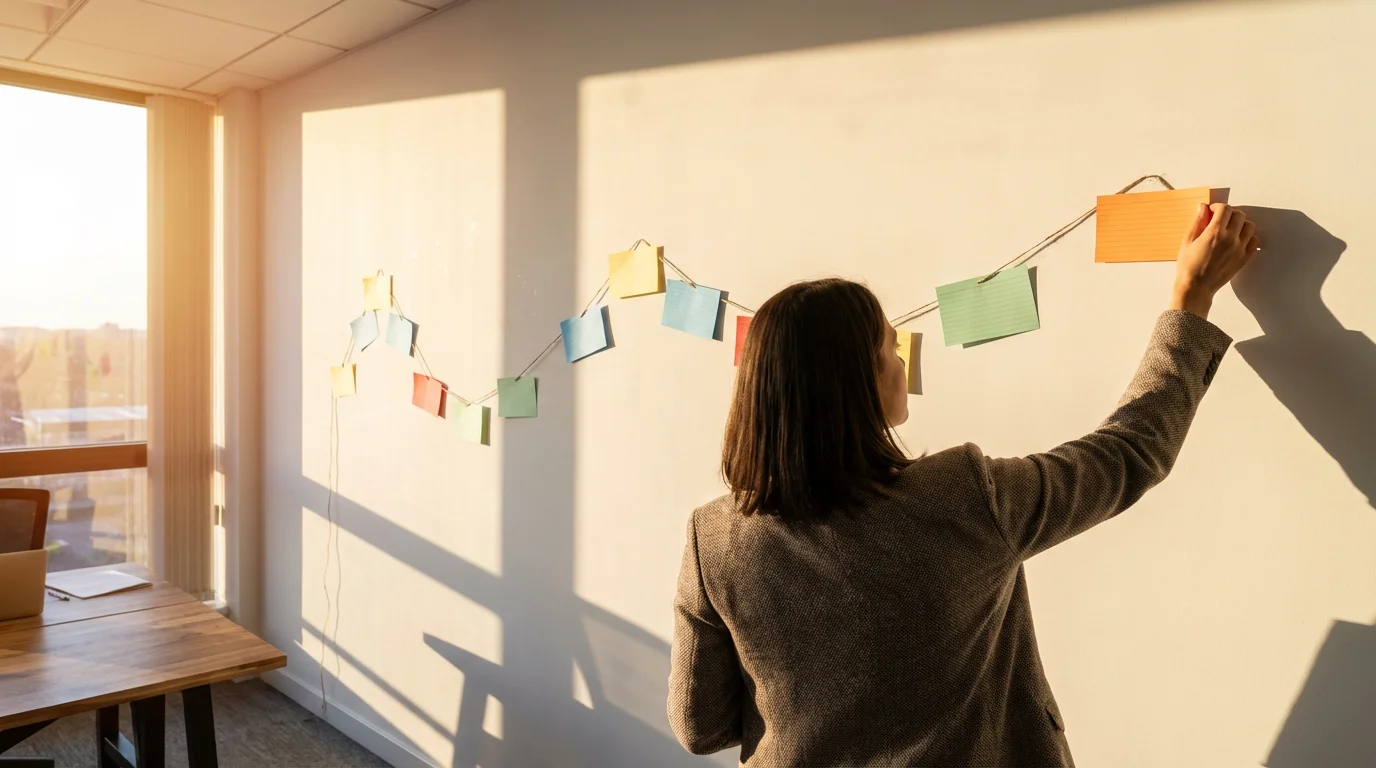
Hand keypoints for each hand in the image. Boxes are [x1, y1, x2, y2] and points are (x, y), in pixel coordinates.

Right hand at [1170, 203, 1260, 318]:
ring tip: (1230, 229)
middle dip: (1229, 213)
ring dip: (1240, 224)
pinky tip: (1237, 240)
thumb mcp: (1187, 241)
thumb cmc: (1188, 267)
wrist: (1196, 288)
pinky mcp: (1244, 258)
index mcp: (1215, 233)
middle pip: (1239, 215)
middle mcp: (1230, 239)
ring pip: (1249, 226)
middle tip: (1220, 219)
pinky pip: (1254, 241)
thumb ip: (1197, 222)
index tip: (1212, 211)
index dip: (1217, 207)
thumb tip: (1202, 208)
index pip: (1225, 209)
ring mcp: (1239, 249)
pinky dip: (1248, 237)